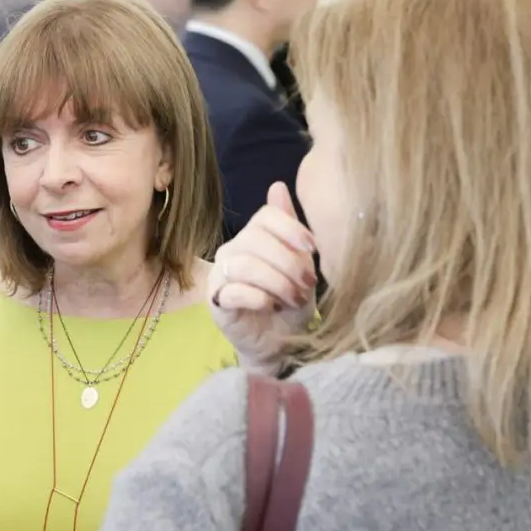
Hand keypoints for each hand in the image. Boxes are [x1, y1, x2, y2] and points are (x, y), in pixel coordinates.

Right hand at [209, 181, 317, 370]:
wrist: (280, 345)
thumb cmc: (291, 302)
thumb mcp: (301, 265)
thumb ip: (291, 230)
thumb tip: (278, 185)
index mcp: (254, 237)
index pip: (265, 217)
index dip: (291, 228)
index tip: (314, 248)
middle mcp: (232, 250)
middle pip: (256, 239)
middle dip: (288, 262)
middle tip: (308, 283)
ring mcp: (220, 275)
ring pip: (245, 264)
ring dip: (277, 282)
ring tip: (294, 299)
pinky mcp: (216, 302)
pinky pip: (233, 290)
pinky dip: (258, 297)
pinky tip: (271, 306)